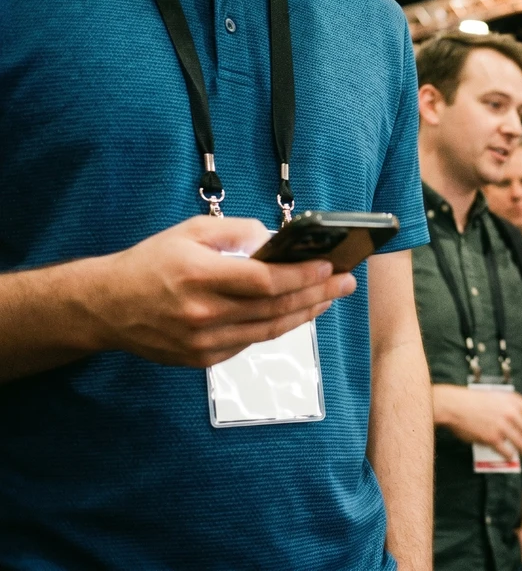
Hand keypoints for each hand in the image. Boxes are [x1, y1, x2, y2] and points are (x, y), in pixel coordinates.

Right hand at [84, 216, 353, 367]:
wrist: (106, 306)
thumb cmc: (150, 264)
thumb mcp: (191, 232)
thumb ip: (237, 232)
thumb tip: (276, 240)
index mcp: (200, 276)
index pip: (266, 281)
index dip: (303, 275)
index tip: (330, 265)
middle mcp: (203, 313)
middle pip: (275, 307)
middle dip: (318, 293)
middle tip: (346, 281)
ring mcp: (202, 342)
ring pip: (269, 329)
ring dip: (306, 313)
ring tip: (329, 297)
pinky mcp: (202, 359)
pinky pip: (250, 342)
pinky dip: (277, 326)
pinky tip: (296, 312)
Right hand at [434, 385, 521, 461]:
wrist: (455, 406)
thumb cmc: (474, 401)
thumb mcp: (498, 396)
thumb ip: (513, 406)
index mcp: (514, 401)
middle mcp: (511, 412)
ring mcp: (502, 426)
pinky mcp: (492, 438)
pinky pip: (508, 451)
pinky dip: (511, 456)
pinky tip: (510, 457)